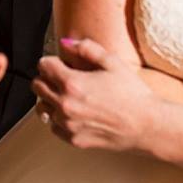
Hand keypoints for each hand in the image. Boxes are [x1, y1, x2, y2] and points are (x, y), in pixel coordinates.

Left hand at [32, 38, 157, 152]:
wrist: (145, 124)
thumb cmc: (132, 93)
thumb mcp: (112, 62)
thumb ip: (86, 48)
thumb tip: (65, 43)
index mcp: (73, 83)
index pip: (44, 66)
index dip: (52, 60)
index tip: (61, 62)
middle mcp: (65, 105)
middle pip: (37, 85)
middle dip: (47, 77)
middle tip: (63, 77)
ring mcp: (68, 124)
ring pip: (42, 106)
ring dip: (50, 98)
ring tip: (68, 95)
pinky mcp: (73, 139)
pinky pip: (52, 126)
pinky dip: (58, 117)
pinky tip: (74, 111)